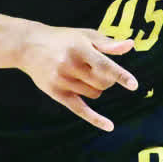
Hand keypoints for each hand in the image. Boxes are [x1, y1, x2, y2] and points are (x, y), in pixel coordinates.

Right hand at [16, 26, 137, 131]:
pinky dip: (96, 118)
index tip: (134, 85)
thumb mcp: (85, 35)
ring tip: (87, 75)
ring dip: (98, 88)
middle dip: (108, 79)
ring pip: (95, 94)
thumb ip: (108, 43)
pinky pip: (80, 110)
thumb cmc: (63, 39)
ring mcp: (62, 81)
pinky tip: (110, 126)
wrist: (29, 46)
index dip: (120, 75)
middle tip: (101, 69)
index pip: (104, 65)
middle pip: (102, 83)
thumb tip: (130, 45)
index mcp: (79, 49)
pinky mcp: (56, 93)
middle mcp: (70, 65)